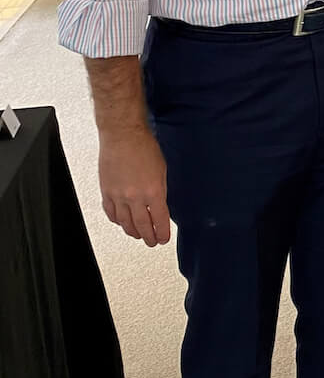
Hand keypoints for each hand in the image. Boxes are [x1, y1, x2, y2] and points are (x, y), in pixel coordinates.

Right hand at [98, 126, 170, 244]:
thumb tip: (160, 206)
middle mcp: (135, 197)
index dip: (162, 233)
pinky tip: (121, 223)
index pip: (160, 220)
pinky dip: (117, 221)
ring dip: (133, 232)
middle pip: (142, 226)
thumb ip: (160, 191)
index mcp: (153, 191)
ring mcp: (118, 195)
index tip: (163, 238)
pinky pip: (110, 213)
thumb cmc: (144, 147)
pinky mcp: (106, 191)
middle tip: (152, 242)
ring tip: (139, 235)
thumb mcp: (162, 170)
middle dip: (149, 237)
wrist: (122, 135)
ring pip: (125, 223)